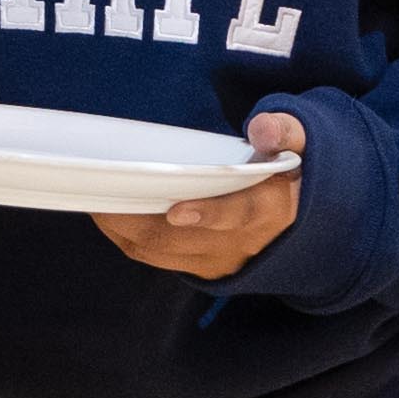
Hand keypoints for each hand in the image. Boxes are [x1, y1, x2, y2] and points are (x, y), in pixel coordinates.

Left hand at [96, 110, 306, 279]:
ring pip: (159, 250)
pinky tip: (110, 212)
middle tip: (98, 190)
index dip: (208, 213)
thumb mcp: (301, 144)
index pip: (240, 213)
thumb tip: (262, 128)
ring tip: (94, 198)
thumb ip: (284, 131)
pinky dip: (128, 237)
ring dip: (122, 228)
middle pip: (178, 237)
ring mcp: (220, 261)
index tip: (177, 210)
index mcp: (271, 209)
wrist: (304, 219)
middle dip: (132, 218)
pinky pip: (156, 257)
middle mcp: (242, 242)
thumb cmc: (289, 171)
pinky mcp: (203, 269)